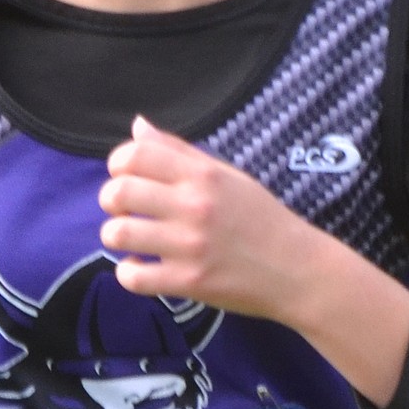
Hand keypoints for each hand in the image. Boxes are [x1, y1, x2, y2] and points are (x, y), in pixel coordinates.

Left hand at [98, 117, 408, 408]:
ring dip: (115, 237)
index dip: (118, 165)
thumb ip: (179, 152)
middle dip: (111, 201)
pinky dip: (128, 273)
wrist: (297, 270)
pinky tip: (143, 268)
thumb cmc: (261, 219)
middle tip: (126, 211)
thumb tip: (137, 126)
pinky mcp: (189, 282)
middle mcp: (194, 206)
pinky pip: (133, 277)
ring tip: (132, 241)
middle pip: (119, 192)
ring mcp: (190, 246)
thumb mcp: (226, 176)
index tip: (126, 178)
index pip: (135, 154)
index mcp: (203, 176)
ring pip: (118, 234)